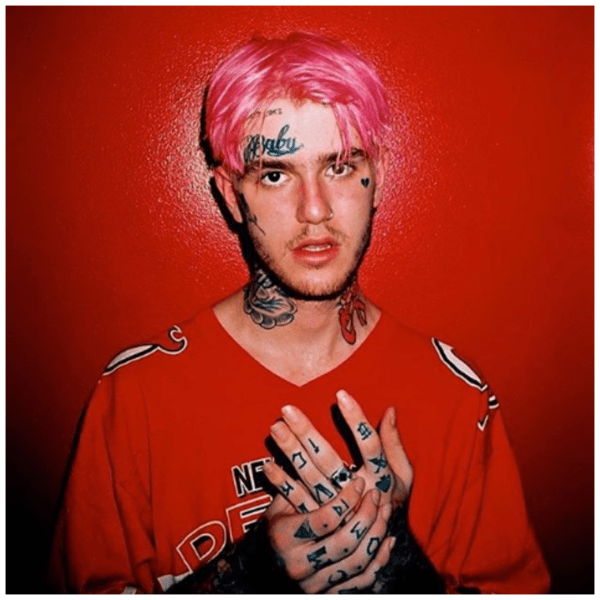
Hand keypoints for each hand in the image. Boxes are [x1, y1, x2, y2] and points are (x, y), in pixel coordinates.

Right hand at [263, 476, 395, 592]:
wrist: (264, 567)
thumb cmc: (275, 527)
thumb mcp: (279, 504)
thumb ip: (296, 482)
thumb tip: (307, 447)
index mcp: (286, 537)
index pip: (325, 519)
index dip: (346, 500)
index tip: (360, 482)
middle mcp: (299, 564)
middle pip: (345, 543)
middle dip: (367, 516)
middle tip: (377, 495)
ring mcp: (314, 583)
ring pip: (357, 563)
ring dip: (376, 535)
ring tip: (385, 512)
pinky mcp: (328, 593)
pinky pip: (361, 581)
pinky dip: (378, 560)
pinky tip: (387, 539)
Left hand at [268, 390, 412, 509]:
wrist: (378, 546)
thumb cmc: (391, 500)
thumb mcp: (403, 475)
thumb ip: (394, 443)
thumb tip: (390, 409)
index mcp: (380, 480)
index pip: (369, 446)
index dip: (356, 420)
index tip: (341, 394)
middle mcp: (356, 494)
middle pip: (330, 461)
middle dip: (307, 433)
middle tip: (286, 409)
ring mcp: (334, 508)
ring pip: (310, 477)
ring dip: (291, 452)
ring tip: (274, 429)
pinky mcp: (318, 519)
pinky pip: (298, 500)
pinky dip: (282, 483)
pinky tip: (267, 464)